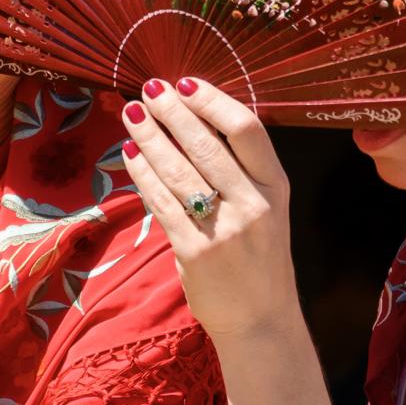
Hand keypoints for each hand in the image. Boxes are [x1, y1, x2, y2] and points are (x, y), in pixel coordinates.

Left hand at [119, 77, 298, 337]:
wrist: (261, 321)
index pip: (247, 129)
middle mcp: (253, 204)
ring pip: (179, 170)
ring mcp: (224, 229)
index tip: (187, 83)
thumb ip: (241, 171)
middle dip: (173, 112)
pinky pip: (162, 203)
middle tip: (150, 89)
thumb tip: (195, 121)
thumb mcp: (267, 209)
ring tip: (132, 113)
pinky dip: (143, 175)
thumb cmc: (258, 258)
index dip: (214, 100)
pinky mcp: (195, 252)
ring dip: (150, 137)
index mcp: (275, 187)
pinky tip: (130, 155)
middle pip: (207, 144)